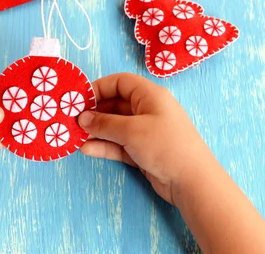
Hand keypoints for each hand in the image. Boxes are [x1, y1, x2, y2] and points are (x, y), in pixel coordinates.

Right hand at [78, 73, 215, 204]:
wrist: (192, 182)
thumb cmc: (165, 145)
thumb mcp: (131, 130)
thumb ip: (104, 123)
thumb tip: (82, 118)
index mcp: (150, 95)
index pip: (120, 82)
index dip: (99, 88)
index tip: (80, 99)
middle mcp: (147, 110)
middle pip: (115, 104)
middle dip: (94, 112)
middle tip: (73, 121)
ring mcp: (145, 132)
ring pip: (114, 126)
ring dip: (96, 131)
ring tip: (75, 136)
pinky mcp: (142, 151)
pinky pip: (118, 144)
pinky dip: (104, 145)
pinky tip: (87, 149)